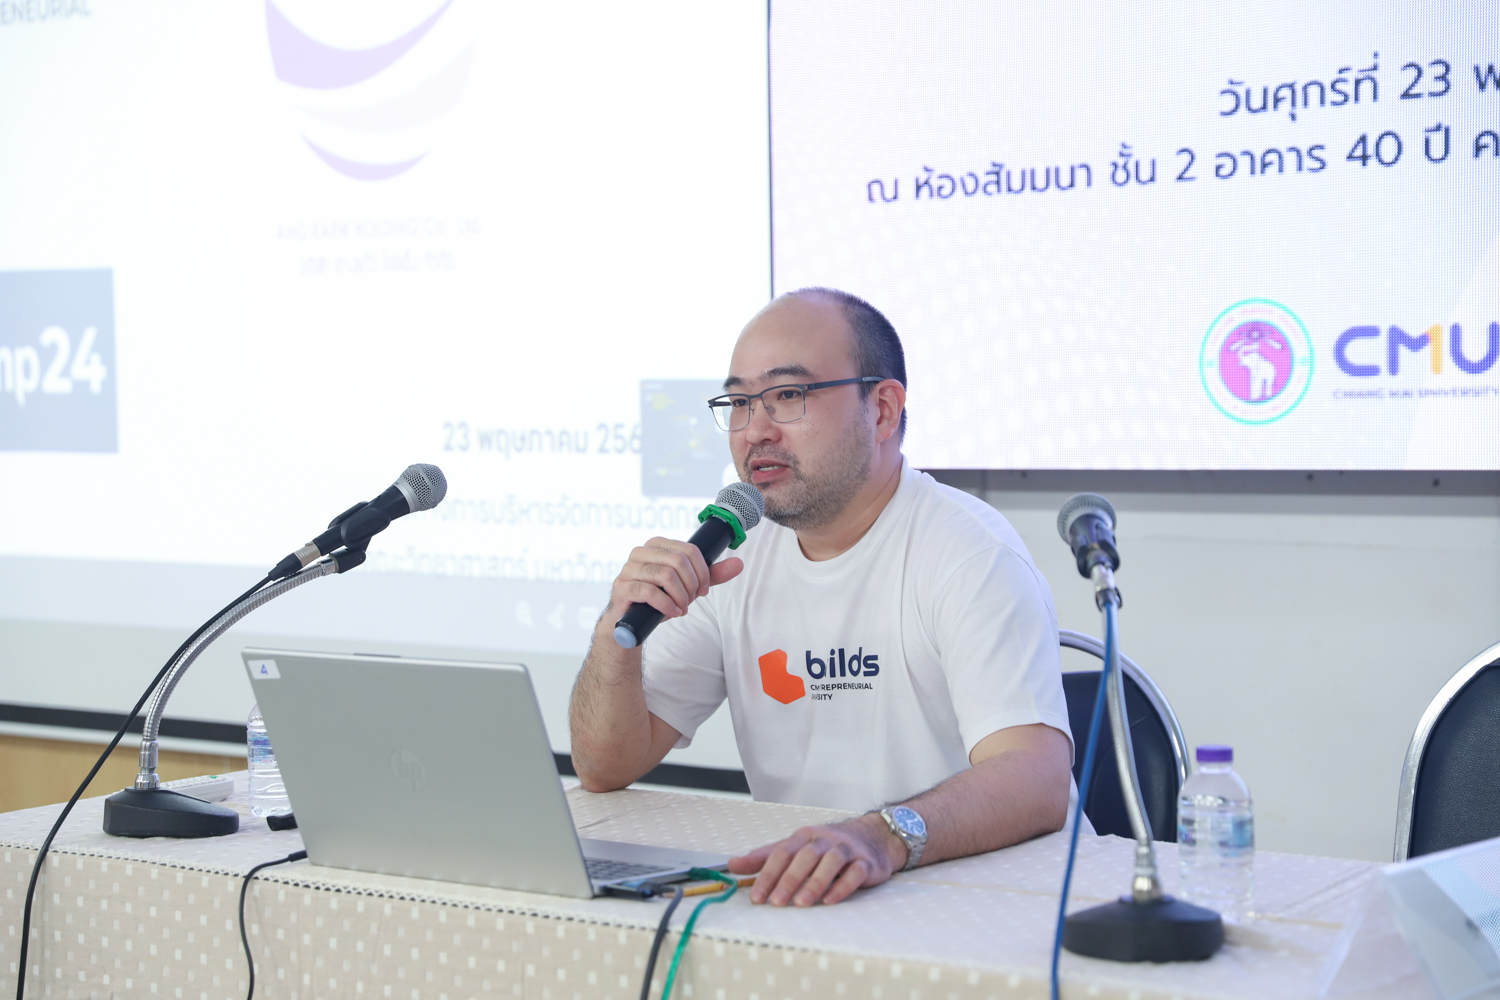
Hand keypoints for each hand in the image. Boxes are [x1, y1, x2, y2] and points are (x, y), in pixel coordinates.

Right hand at [606, 537, 742, 624]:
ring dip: (680, 596)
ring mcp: (629, 569)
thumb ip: (711, 575)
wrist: (633, 622)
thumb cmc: (660, 599)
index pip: (689, 550)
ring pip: (665, 575)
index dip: (702, 571)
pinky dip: (667, 605)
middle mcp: (641, 552)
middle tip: (691, 600)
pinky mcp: (622, 587)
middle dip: (691, 585)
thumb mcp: (688, 585)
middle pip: (678, 561)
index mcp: (657, 545)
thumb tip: (739, 564)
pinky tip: (673, 612)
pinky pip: (649, 592)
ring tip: (682, 607)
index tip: (704, 589)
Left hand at [726, 814, 904, 906]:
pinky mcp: (866, 862)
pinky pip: (854, 873)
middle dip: (789, 880)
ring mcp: (847, 850)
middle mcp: (824, 840)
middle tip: (776, 902)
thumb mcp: (795, 847)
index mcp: (804, 836)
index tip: (757, 896)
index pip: (782, 852)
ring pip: (830, 862)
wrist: (873, 837)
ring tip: (801, 903)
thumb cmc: (828, 845)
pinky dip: (842, 886)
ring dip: (814, 883)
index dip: (768, 874)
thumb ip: (765, 857)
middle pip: (805, 856)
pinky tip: (830, 900)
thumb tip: (734, 865)